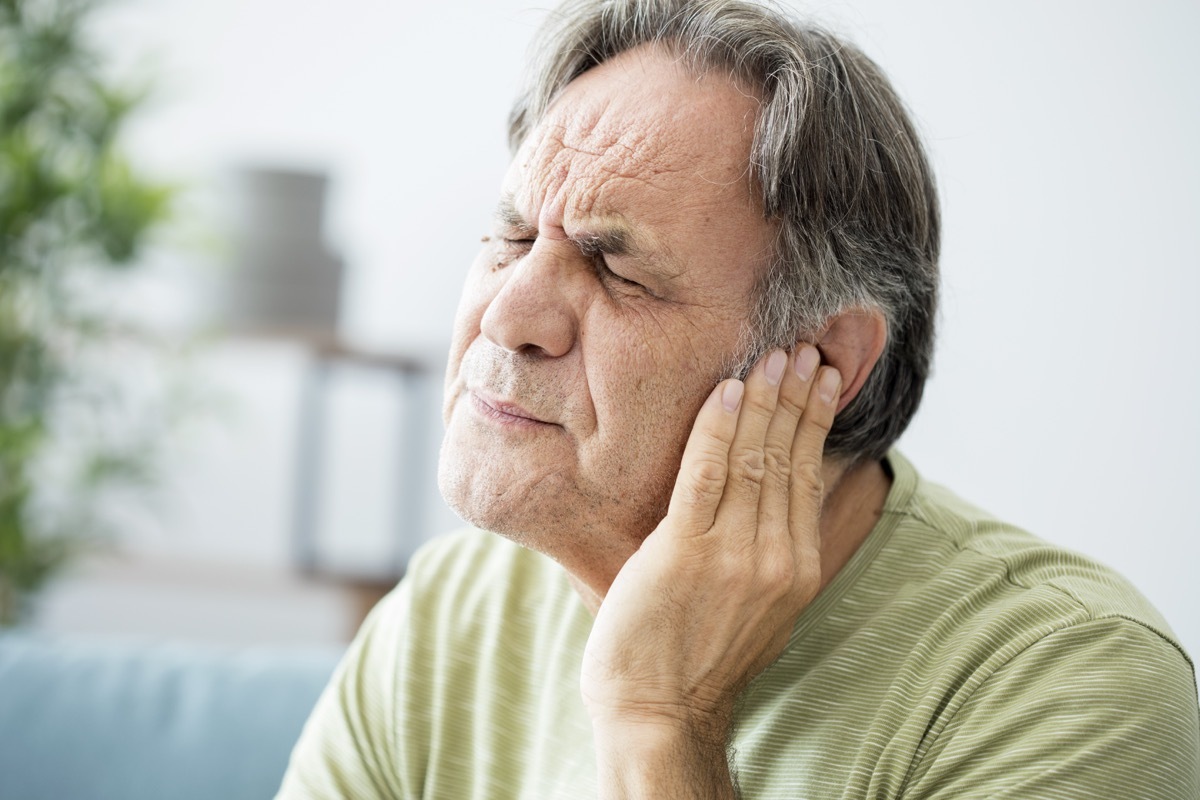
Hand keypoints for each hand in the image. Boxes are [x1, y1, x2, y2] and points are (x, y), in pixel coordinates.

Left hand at [581, 345, 840, 746]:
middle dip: (797, 396)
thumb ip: (773, 553)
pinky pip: (707, 476)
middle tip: (803, 348)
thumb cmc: (697, 658)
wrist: (659, 712)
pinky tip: (727, 392)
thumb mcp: (759, 608)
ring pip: (755, 458)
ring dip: (765, 400)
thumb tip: (780, 500)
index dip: (813, 420)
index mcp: (797, 568)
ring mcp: (734, 554)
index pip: (808, 474)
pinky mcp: (687, 552)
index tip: (820, 378)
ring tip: (774, 356)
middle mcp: (776, 557)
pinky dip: (719, 430)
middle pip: (789, 457)